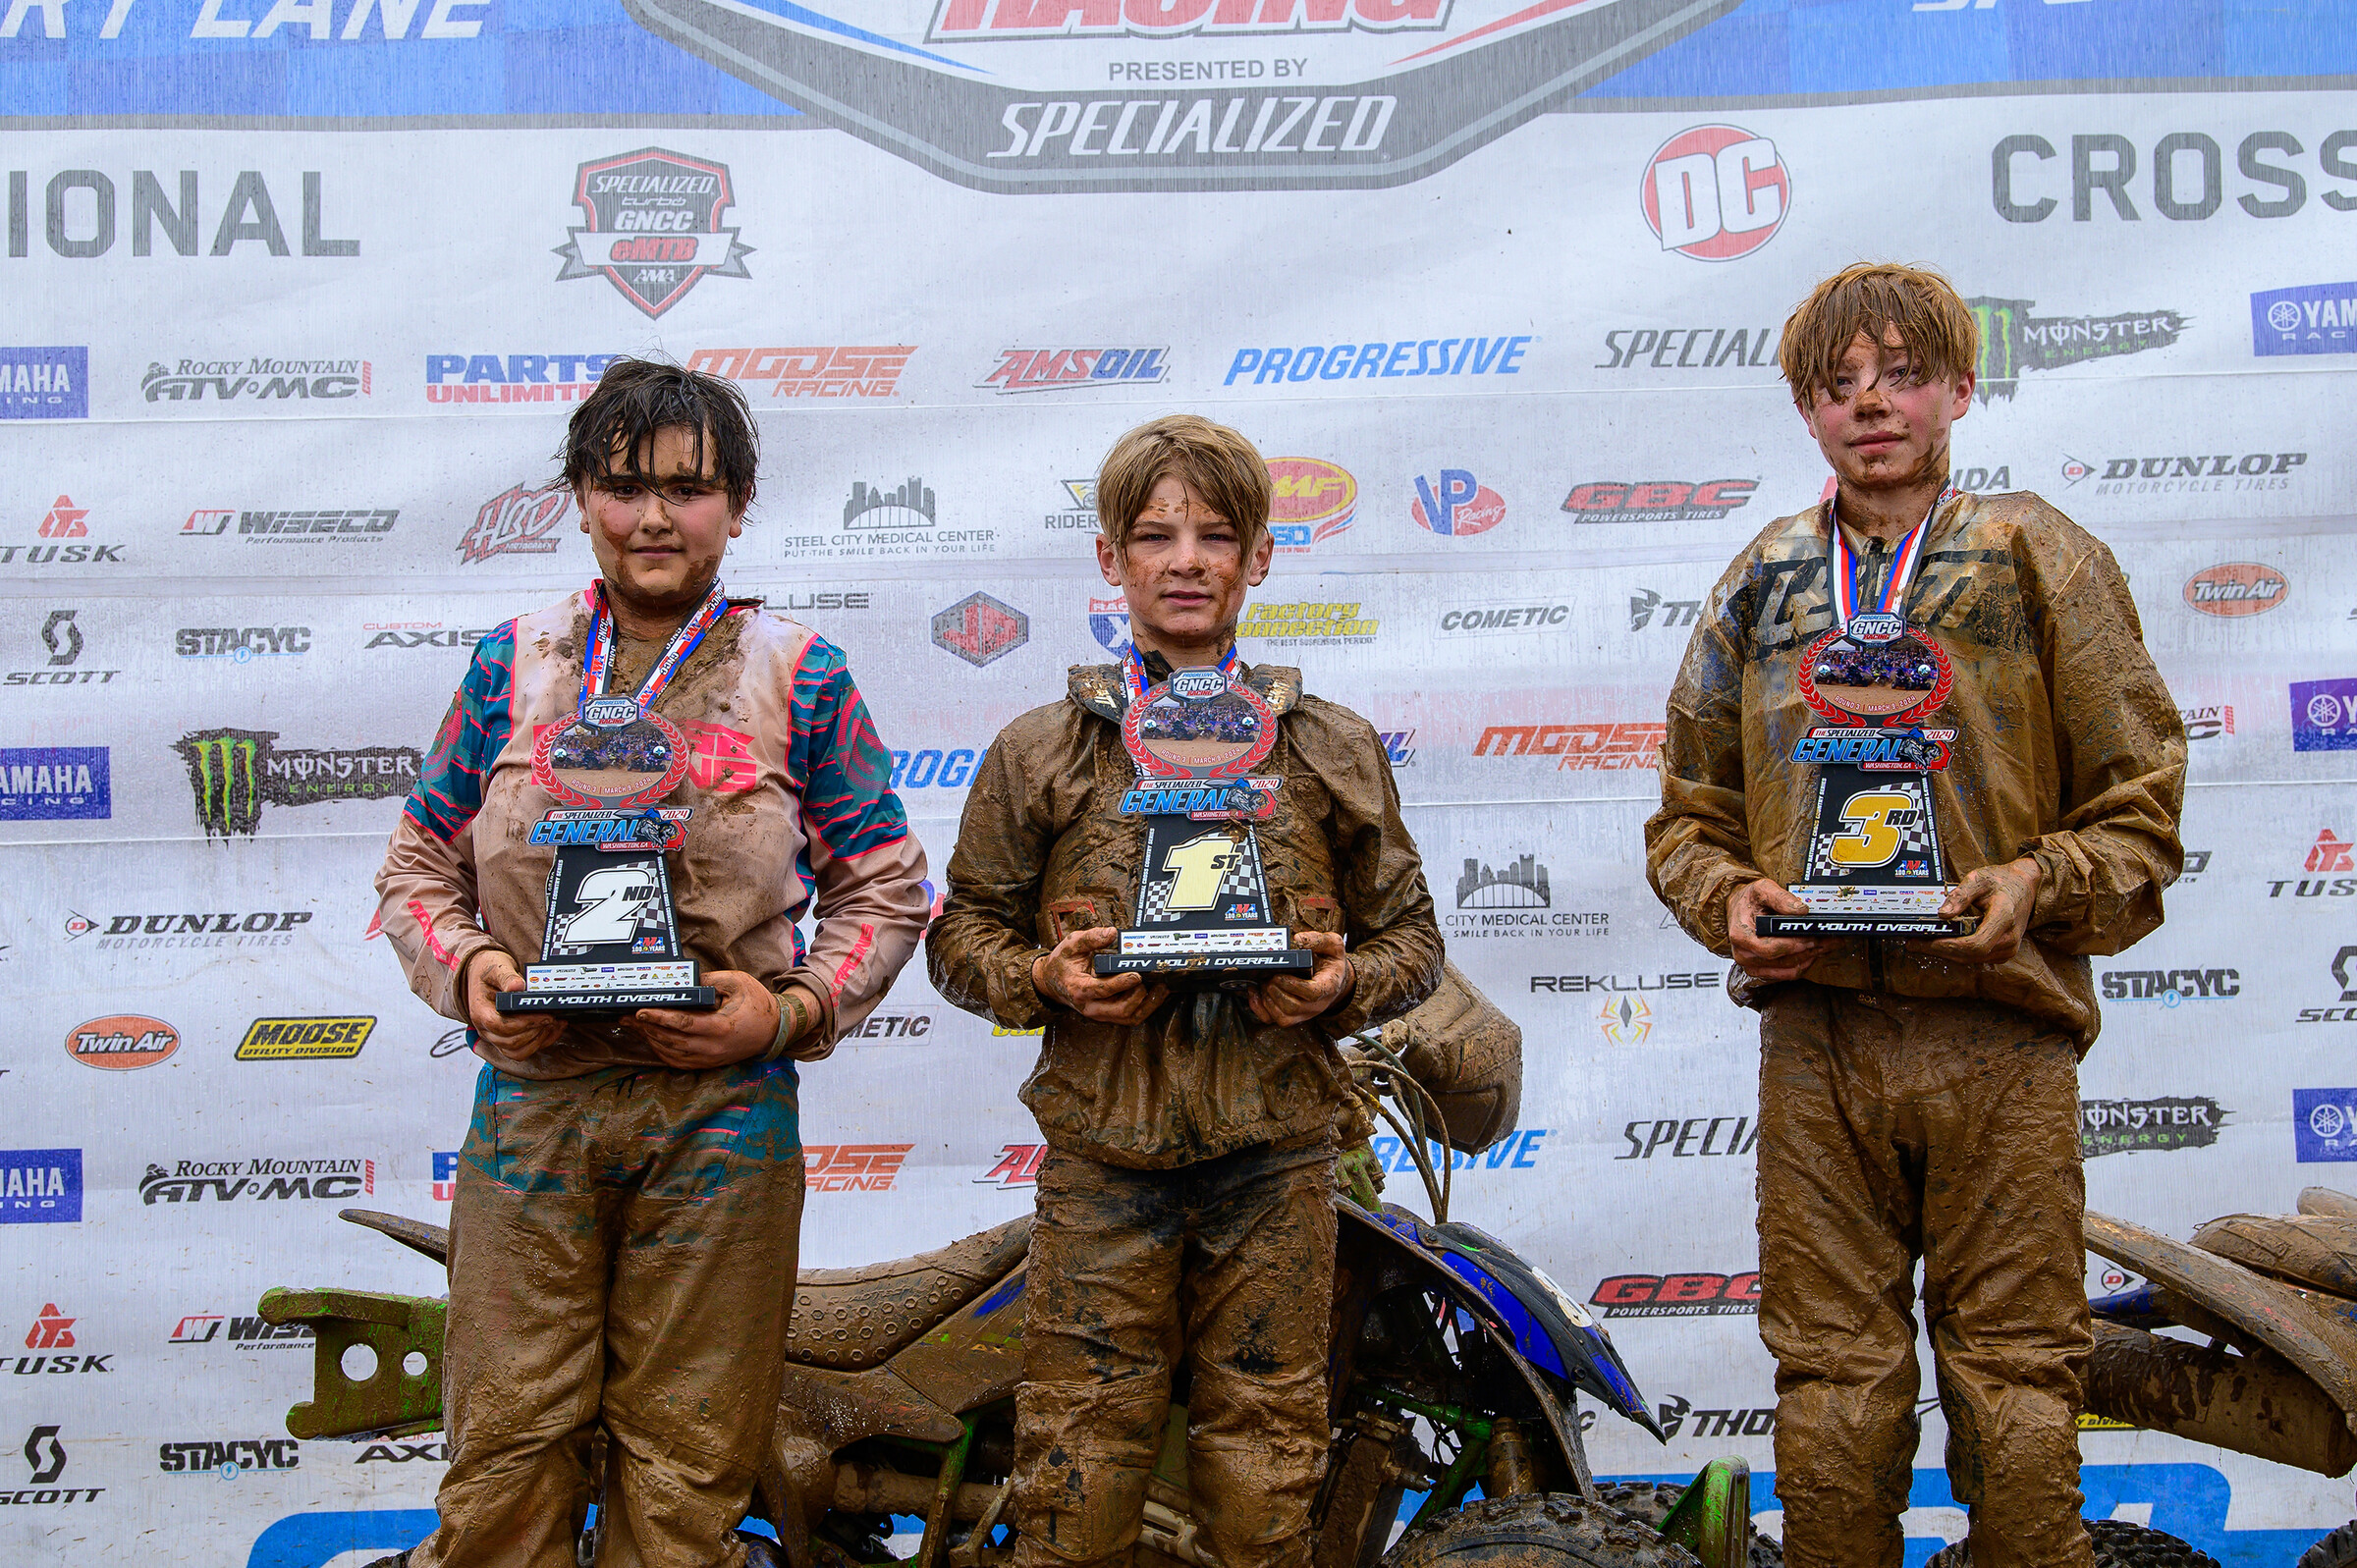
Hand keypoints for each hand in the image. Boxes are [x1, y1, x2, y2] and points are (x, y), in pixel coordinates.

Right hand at [464, 949, 567, 1059]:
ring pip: (517, 1052)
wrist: (483, 976)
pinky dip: (541, 1042)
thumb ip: (507, 977)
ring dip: (539, 1040)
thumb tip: (518, 986)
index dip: (524, 1023)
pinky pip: (523, 1050)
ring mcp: (495, 1036)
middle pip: (510, 1042)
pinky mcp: (506, 1039)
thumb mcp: (496, 967)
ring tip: (554, 1023)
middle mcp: (485, 1028)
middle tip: (552, 1018)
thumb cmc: (488, 972)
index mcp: (481, 1011)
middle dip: (535, 1032)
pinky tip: (553, 1028)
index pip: (501, 1026)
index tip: (544, 1015)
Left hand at [628, 971, 788, 1069]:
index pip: (682, 1024)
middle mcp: (712, 1048)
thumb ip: (709, 981)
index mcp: (720, 1027)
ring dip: (650, 1039)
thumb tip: (683, 982)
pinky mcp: (707, 1064)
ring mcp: (709, 1059)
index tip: (640, 1011)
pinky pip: (678, 1061)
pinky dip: (661, 1051)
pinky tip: (651, 1039)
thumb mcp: (737, 982)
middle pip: (670, 1040)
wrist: (774, 1030)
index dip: (659, 1018)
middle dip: (646, 1028)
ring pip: (671, 1052)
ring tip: (634, 1026)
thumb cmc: (757, 1004)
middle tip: (628, 1017)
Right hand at [1032, 927, 1169, 1024]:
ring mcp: (1100, 1012)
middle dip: (1139, 997)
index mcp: (1079, 988)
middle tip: (1152, 980)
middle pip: (1120, 1011)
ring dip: (1148, 1004)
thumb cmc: (1062, 964)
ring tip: (1162, 988)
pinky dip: (1145, 1006)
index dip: (1121, 983)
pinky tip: (1156, 993)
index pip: (1102, 990)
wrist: (1052, 981)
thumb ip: (1091, 938)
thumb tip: (1111, 933)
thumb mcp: (1071, 945)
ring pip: (1129, 1017)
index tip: (1136, 974)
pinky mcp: (1108, 1013)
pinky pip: (1130, 1016)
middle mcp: (1091, 1006)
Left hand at [1248, 929, 1353, 1026]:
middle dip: (1275, 991)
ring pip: (1282, 1017)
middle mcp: (1315, 1004)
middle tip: (1270, 977)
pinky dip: (1260, 1008)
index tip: (1281, 974)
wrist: (1333, 979)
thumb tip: (1298, 939)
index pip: (1312, 993)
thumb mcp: (1333, 946)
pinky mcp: (1291, 1016)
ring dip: (1268, 1000)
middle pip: (1292, 1007)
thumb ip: (1319, 940)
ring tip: (1265, 983)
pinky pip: (1272, 1020)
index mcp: (1327, 986)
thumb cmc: (1331, 964)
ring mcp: (1303, 1013)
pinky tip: (1256, 993)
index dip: (1293, 985)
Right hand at [1728, 879, 1833, 981]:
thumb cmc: (1749, 901)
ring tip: (1825, 944)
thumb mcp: (1762, 889)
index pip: (1770, 949)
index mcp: (1741, 935)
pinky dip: (1804, 963)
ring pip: (1789, 969)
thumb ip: (1781, 898)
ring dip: (1811, 957)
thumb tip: (1801, 910)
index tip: (1812, 936)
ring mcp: (1752, 965)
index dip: (1794, 945)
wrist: (1739, 909)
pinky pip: (1788, 974)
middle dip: (1809, 950)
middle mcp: (1744, 954)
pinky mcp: (1762, 971)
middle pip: (1783, 960)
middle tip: (1829, 939)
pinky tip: (1814, 951)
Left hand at [1911, 856, 2040, 965]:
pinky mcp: (2004, 952)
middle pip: (1970, 955)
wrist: (2024, 886)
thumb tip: (1942, 914)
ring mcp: (2008, 948)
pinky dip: (1957, 953)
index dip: (1947, 946)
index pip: (1975, 944)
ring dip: (1946, 954)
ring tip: (1923, 944)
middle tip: (1914, 944)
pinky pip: (1977, 958)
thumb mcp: (1978, 879)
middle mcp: (2009, 938)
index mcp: (2004, 917)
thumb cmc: (2001, 880)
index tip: (1924, 941)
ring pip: (1972, 960)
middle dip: (1939, 951)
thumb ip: (1959, 895)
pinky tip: (1942, 944)